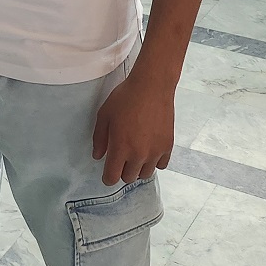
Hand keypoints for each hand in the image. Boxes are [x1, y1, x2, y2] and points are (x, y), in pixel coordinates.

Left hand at [92, 68, 174, 186]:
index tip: (107, 171)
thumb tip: (98, 156)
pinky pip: (161, 165)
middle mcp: (139, 154)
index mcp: (120, 148)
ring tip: (135, 153)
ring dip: (138, 168)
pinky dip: (154, 161)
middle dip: (122, 171)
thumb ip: (99, 138)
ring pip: (145, 174)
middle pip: (129, 178)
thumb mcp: (104, 115)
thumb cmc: (125, 98)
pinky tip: (149, 149)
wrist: (152, 86)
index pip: (112, 177)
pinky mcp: (168, 146)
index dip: (107, 177)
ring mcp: (155, 152)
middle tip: (121, 157)